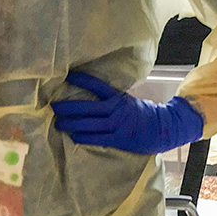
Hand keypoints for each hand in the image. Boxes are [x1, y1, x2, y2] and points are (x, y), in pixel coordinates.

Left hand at [51, 72, 203, 154]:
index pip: (97, 85)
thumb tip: (92, 92)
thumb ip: (112, 98)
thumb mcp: (128, 100)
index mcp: (118, 97)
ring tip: (58, 122)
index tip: (68, 75)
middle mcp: (116, 110)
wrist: (163, 128)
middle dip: (68, 107)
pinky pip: (96, 138)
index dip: (82, 79)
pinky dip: (82, 137)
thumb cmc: (143, 113)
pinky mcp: (118, 140)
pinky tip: (72, 135)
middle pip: (87, 107)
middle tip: (53, 106)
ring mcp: (117, 126)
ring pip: (88, 124)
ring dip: (70, 124)